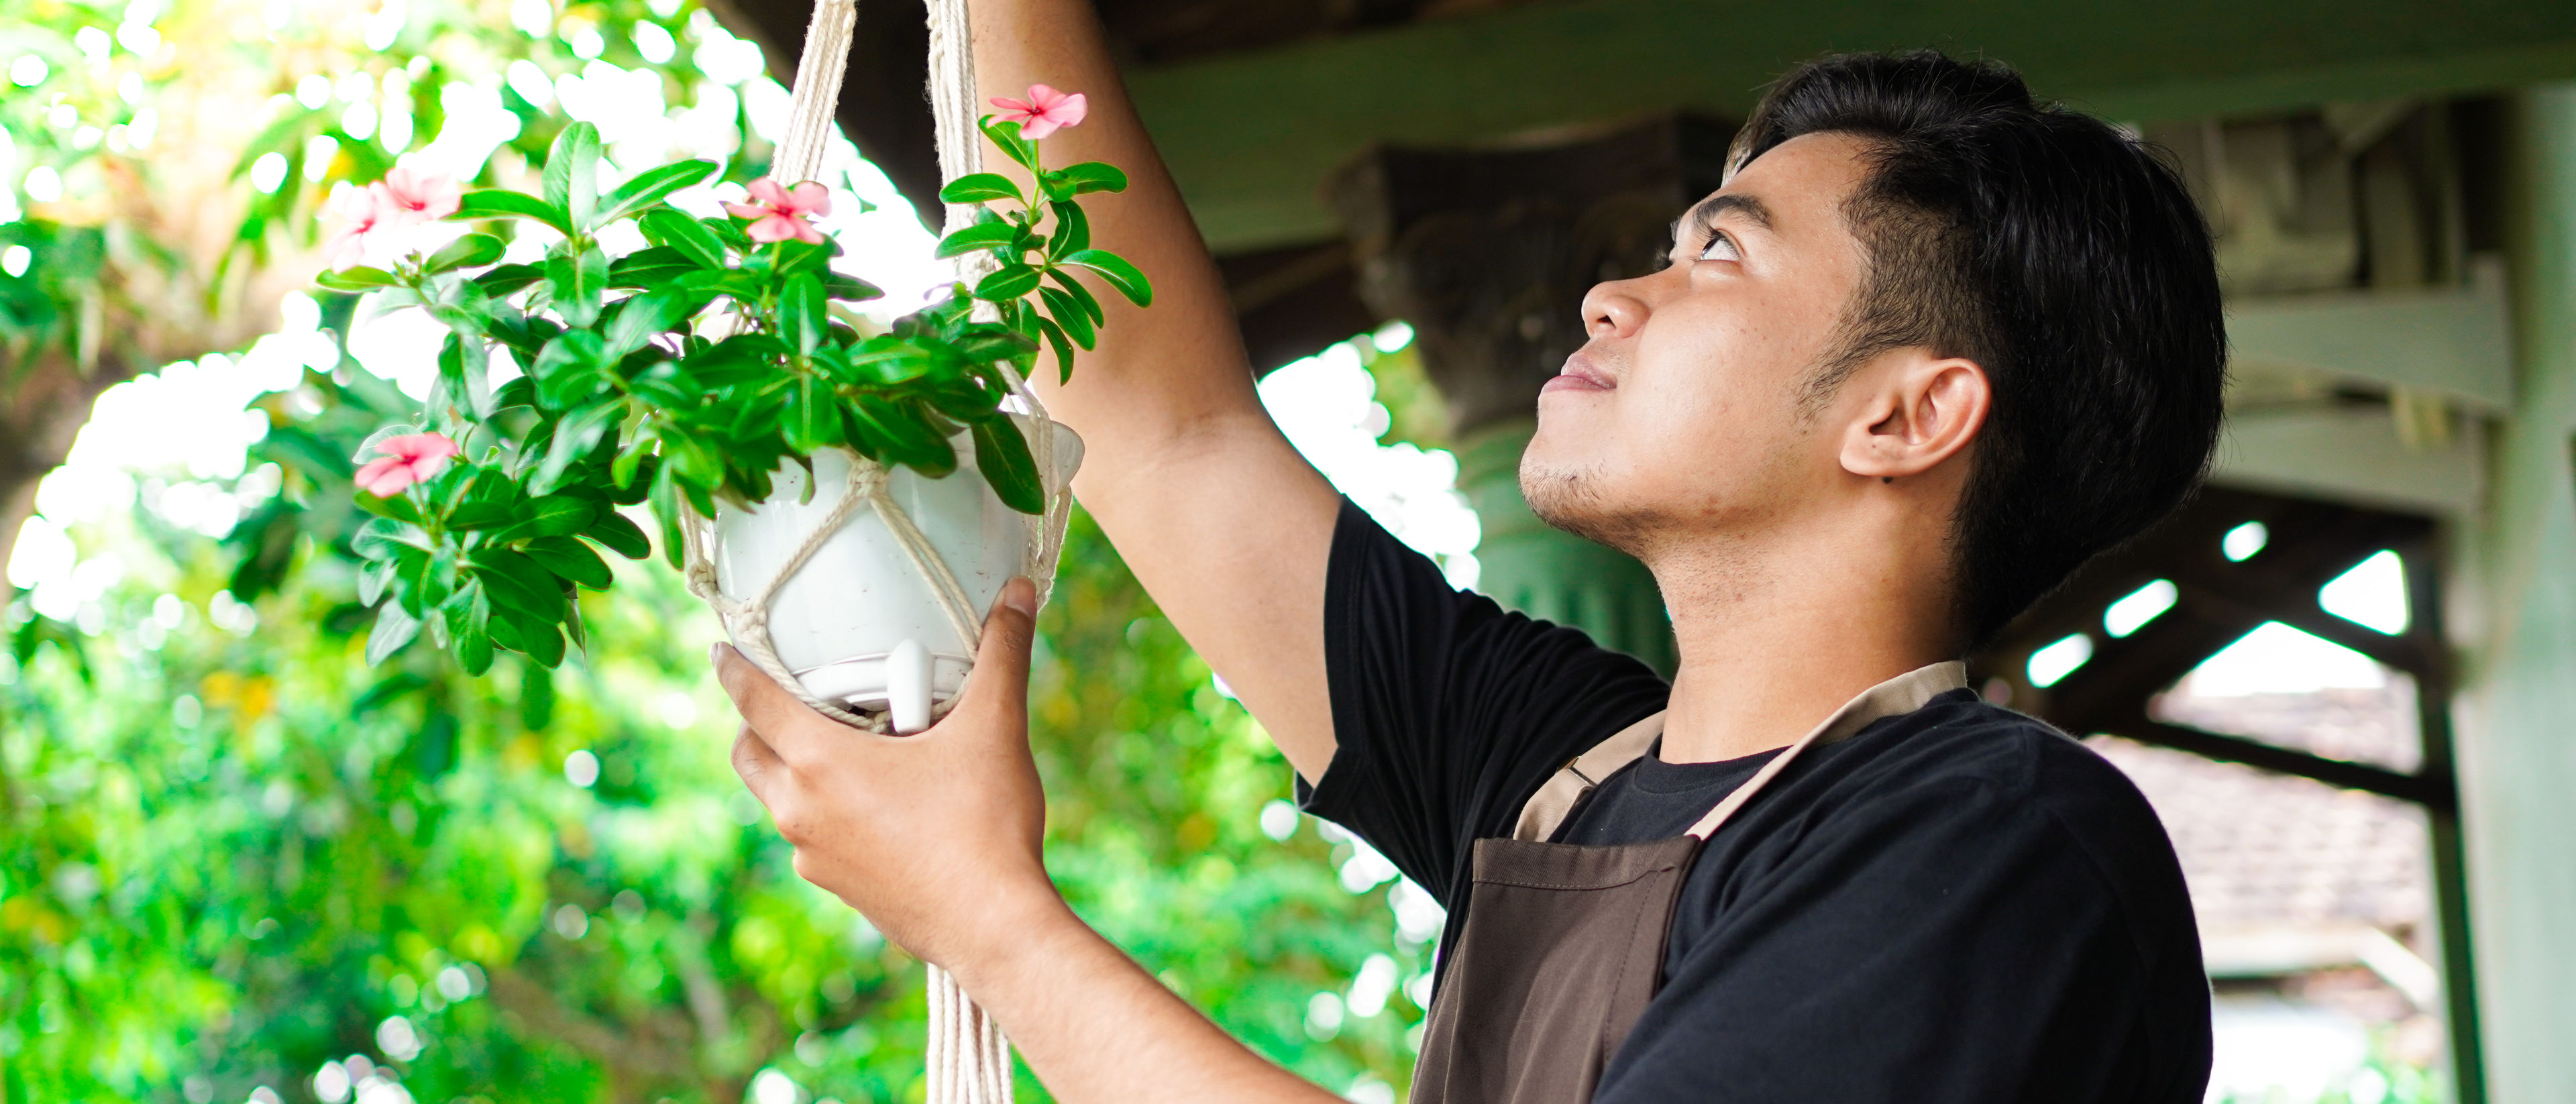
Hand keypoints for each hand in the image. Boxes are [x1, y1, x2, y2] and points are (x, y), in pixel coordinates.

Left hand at [715, 577, 1057, 967]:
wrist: (993, 927)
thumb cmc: (984, 826)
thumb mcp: (994, 728)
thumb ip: (1002, 655)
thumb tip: (1017, 593)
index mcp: (820, 762)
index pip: (754, 701)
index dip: (734, 669)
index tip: (721, 651)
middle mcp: (801, 809)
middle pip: (750, 753)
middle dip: (756, 723)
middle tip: (788, 699)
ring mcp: (815, 855)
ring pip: (779, 799)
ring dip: (794, 769)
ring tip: (843, 749)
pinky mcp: (839, 887)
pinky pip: (813, 837)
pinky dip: (826, 811)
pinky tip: (878, 805)